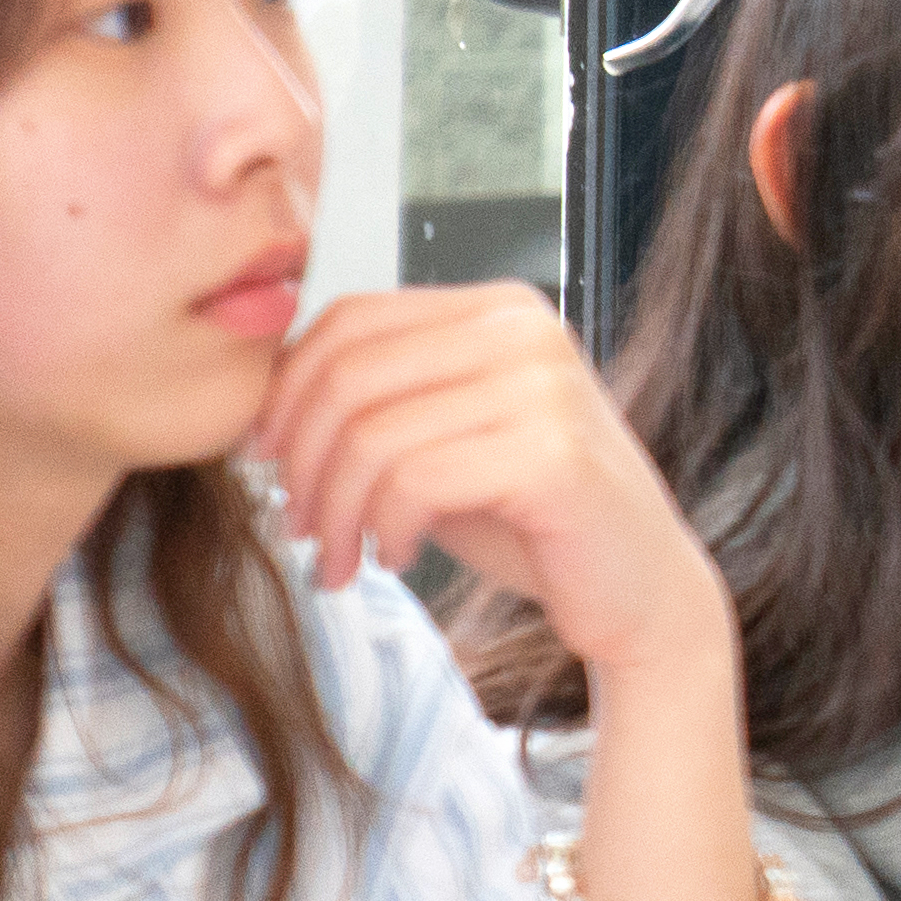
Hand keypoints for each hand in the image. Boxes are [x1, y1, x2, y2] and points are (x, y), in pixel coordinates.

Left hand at [253, 282, 725, 693]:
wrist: (639, 589)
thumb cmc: (533, 517)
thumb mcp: (444, 439)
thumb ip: (380, 402)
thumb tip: (261, 403)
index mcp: (498, 310)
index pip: (350, 320)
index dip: (286, 392)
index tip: (265, 459)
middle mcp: (525, 332)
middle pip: (349, 374)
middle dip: (300, 460)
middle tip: (298, 524)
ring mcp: (545, 387)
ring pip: (372, 434)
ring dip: (335, 510)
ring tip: (340, 555)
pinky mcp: (553, 454)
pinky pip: (416, 481)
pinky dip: (385, 529)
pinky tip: (397, 557)